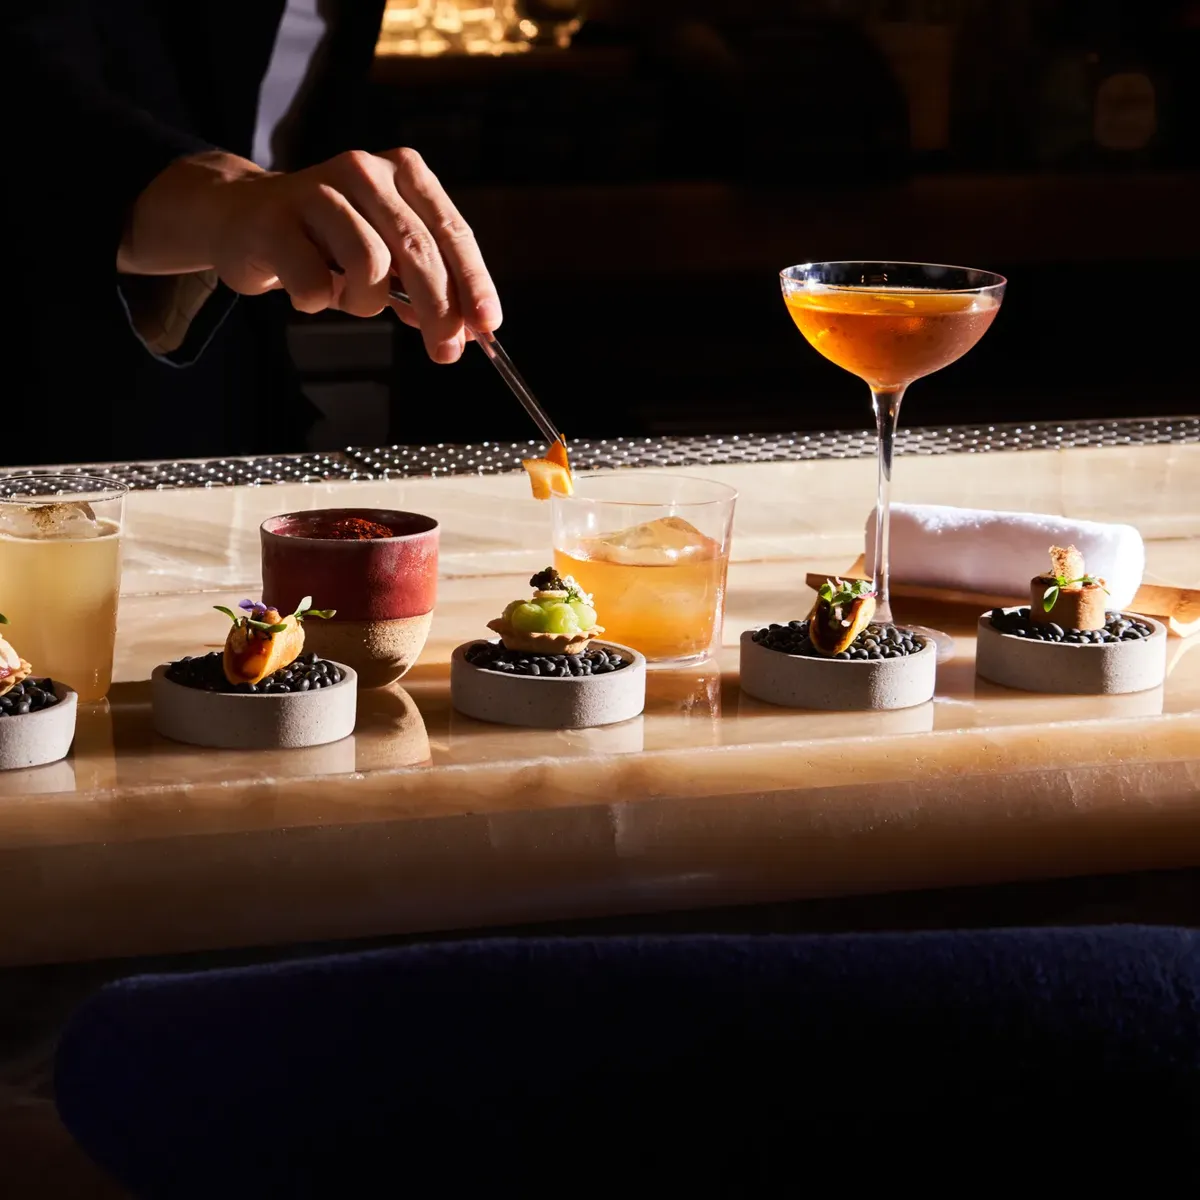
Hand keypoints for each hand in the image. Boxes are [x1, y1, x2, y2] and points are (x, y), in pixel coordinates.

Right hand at [120, 149, 500, 363]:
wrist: (244, 217)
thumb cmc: (327, 243)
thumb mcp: (386, 259)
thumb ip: (425, 289)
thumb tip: (463, 332)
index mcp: (405, 174)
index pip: (452, 233)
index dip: (474, 283)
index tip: (488, 326)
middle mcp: (365, 171)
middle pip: (418, 250)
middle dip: (439, 310)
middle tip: (444, 351)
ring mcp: (318, 189)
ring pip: (370, 264)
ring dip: (367, 302)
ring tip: (350, 299)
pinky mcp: (276, 219)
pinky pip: (316, 282)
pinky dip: (320, 301)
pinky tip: (309, 292)